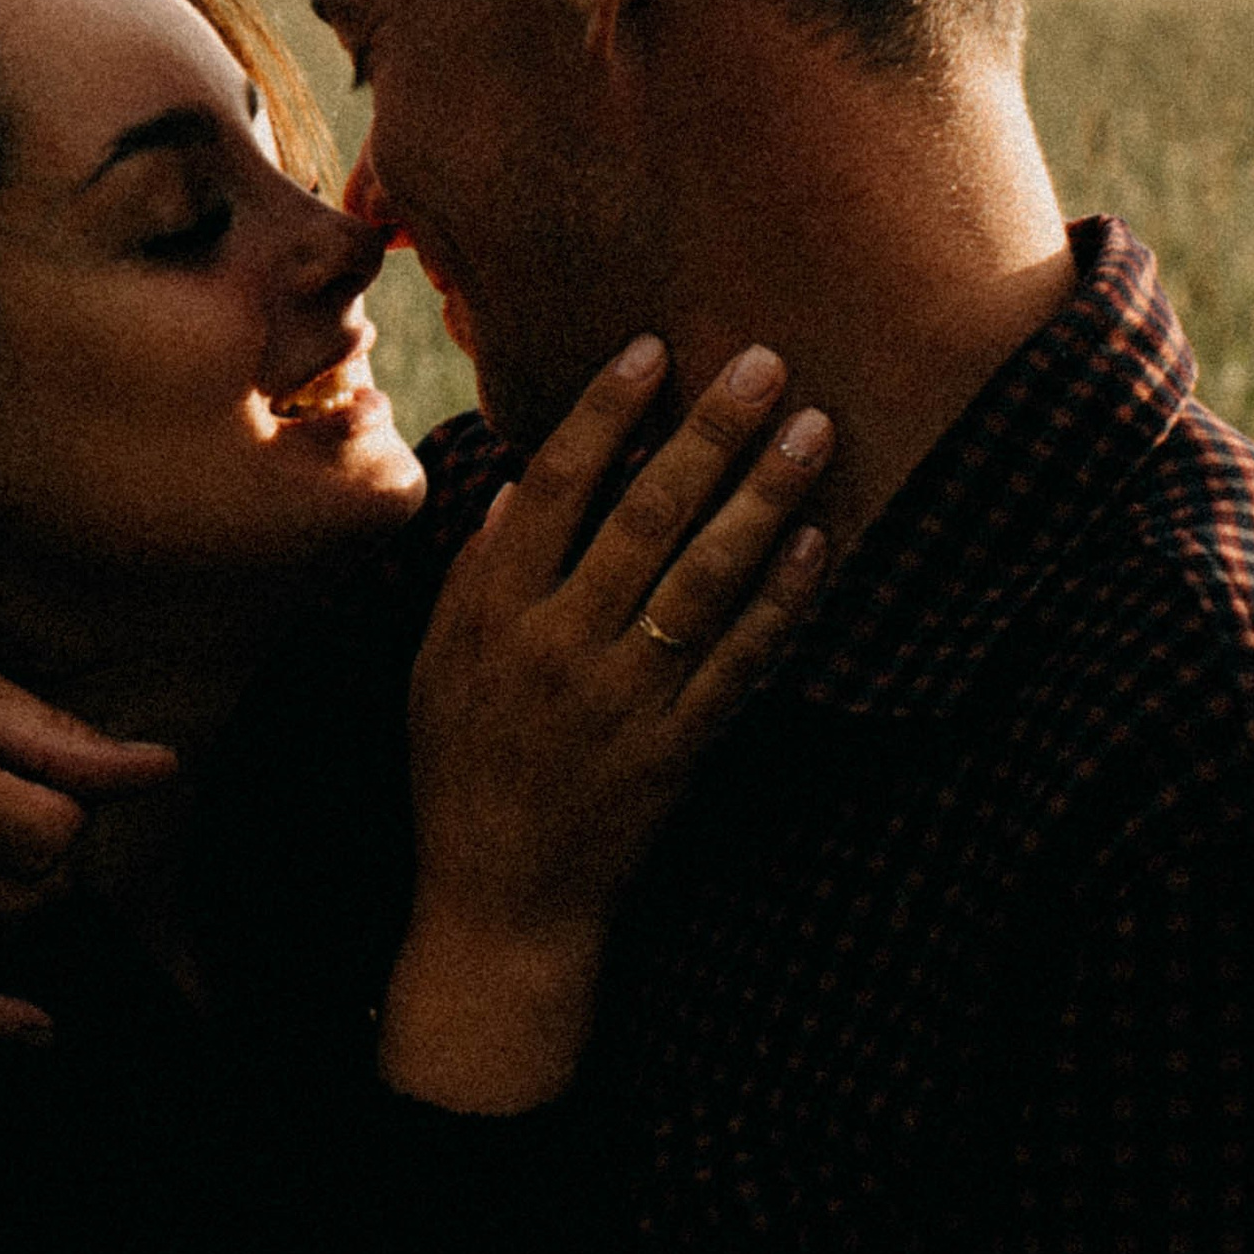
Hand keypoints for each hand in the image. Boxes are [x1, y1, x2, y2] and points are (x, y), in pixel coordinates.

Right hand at [381, 338, 829, 1111]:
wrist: (502, 904)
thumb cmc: (462, 772)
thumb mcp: (436, 666)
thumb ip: (476, 572)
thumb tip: (519, 482)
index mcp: (494, 614)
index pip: (556, 488)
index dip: (606, 413)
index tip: (655, 349)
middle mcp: (561, 647)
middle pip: (646, 517)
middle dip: (711, 433)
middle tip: (767, 362)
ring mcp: (626, 699)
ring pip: (706, 579)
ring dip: (765, 498)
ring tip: (813, 431)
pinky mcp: (680, 750)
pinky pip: (741, 662)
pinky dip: (781, 601)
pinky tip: (816, 543)